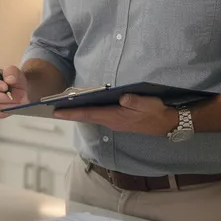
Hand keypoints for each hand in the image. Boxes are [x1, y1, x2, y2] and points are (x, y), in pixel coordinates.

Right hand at [0, 64, 30, 117]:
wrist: (22, 91)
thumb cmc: (15, 81)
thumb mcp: (15, 72)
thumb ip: (11, 72)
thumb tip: (9, 80)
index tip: (6, 87)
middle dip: (3, 97)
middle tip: (16, 96)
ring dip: (7, 104)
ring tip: (18, 101)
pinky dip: (6, 111)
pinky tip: (13, 107)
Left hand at [53, 94, 179, 134]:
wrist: (167, 123)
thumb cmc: (156, 112)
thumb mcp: (148, 104)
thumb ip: (135, 101)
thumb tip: (123, 97)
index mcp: (115, 117)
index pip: (89, 114)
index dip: (72, 112)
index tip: (56, 112)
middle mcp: (111, 121)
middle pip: (86, 116)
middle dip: (70, 113)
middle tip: (52, 109)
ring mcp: (114, 122)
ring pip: (92, 116)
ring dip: (78, 112)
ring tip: (62, 107)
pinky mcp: (118, 120)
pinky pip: (98, 115)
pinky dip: (88, 112)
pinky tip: (82, 107)